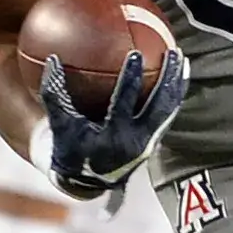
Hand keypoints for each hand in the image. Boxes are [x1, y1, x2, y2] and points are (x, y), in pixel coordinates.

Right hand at [39, 48, 187, 199]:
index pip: (124, 103)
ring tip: (181, 58)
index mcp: (112, 136)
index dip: (131, 79)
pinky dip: (174, 94)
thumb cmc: (69, 147)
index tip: (135, 54)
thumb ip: (54, 93)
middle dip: (167, 79)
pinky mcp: (154, 142)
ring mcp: (148, 144)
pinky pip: (168, 115)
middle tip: (172, 52)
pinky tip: (177, 76)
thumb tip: (52, 58)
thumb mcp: (59, 123)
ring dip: (176, 83)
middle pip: (158, 106)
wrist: (84, 180)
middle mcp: (135, 142)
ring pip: (169, 110)